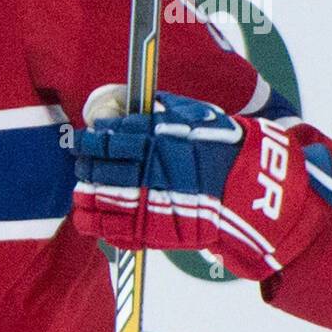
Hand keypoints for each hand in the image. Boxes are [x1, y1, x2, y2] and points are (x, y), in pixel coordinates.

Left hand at [71, 88, 331, 280]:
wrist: (249, 190)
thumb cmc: (224, 148)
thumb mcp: (197, 116)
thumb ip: (165, 109)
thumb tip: (139, 102)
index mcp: (155, 136)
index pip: (109, 135)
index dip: (93, 137)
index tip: (88, 136)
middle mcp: (147, 166)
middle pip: (99, 163)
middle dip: (86, 161)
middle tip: (81, 159)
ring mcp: (147, 199)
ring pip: (98, 194)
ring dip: (86, 188)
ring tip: (84, 185)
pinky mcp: (150, 228)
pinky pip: (108, 225)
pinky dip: (92, 218)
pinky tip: (87, 211)